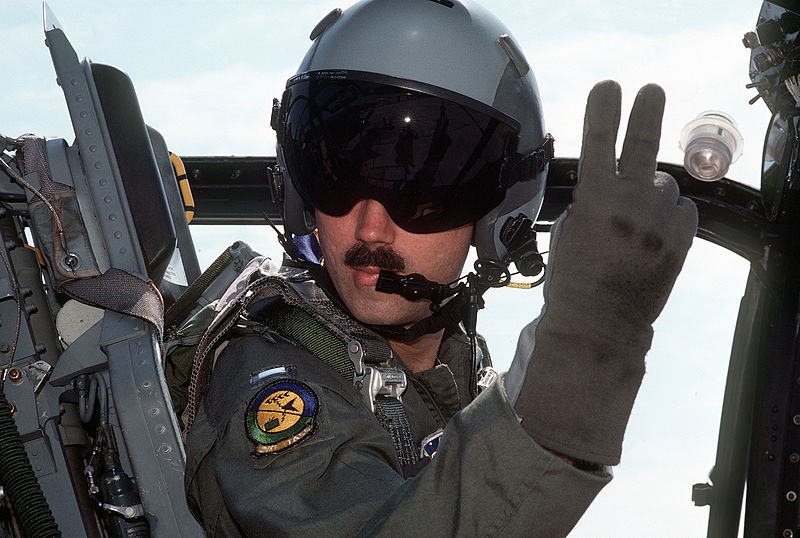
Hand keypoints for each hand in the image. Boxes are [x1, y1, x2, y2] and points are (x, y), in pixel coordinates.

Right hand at [509, 81, 697, 465]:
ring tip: (636, 228)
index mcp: (594, 199)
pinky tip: (653, 238)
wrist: (601, 323)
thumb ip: (591, 201)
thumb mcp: (568, 232)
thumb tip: (610, 185)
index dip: (603, 108)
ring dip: (652, 196)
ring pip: (663, 185)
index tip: (609, 87)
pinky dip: (670, 217)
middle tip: (651, 91)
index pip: (598, 139)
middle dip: (646, 112)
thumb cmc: (573, 282)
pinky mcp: (681, 237)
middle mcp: (631, 201)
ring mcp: (660, 219)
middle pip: (642, 142)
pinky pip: (681, 209)